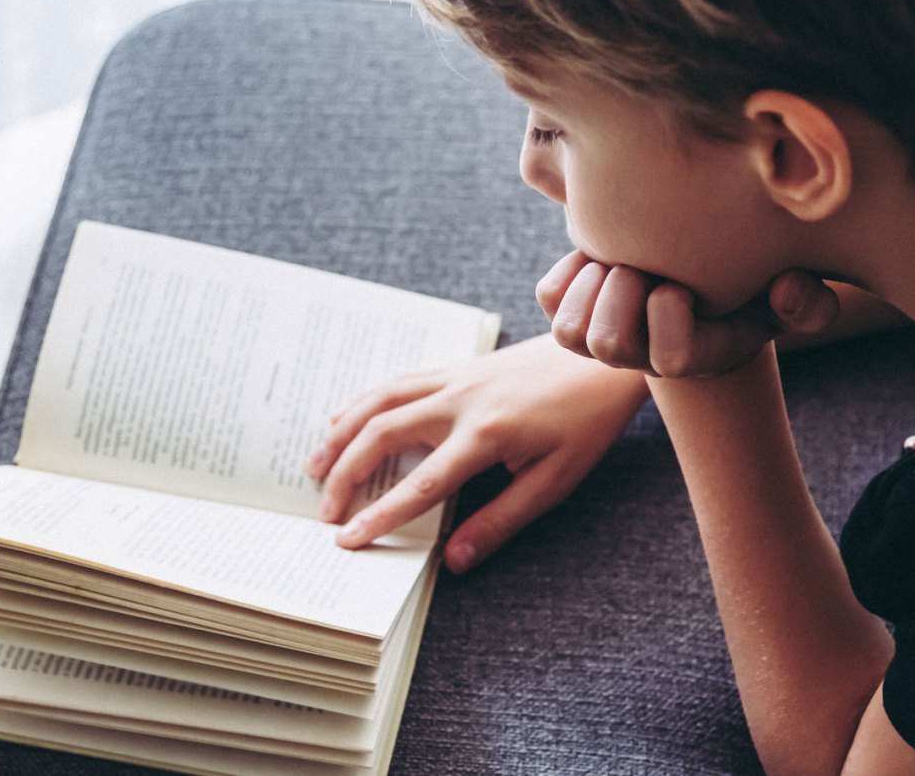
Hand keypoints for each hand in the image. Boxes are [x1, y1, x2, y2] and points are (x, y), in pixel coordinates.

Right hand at [306, 333, 648, 572]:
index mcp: (486, 435)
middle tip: (324, 512)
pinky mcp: (456, 367)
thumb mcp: (554, 480)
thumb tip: (456, 560)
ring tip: (313, 465)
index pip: (420, 485)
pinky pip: (397, 382)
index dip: (379, 516)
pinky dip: (364, 402)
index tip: (348, 540)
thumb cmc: (585, 421)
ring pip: (380, 401)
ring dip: (342, 433)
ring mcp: (454, 378)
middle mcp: (460, 401)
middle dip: (345, 475)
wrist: (600, 355)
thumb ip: (501, 519)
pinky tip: (348, 418)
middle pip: (382, 435)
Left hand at [537, 250, 840, 376]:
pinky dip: (570, 268)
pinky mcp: (566, 310)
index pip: (670, 357)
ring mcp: (597, 337)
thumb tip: (787, 291)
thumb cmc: (744, 284)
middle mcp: (638, 355)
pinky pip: (550, 295)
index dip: (671, 310)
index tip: (684, 282)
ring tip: (620, 257)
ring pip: (571, 329)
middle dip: (626, 289)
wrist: (690, 276)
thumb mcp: (787, 293)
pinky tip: (600, 252)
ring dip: (594, 283)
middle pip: (609, 344)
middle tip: (645, 260)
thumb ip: (807, 300)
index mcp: (690, 355)